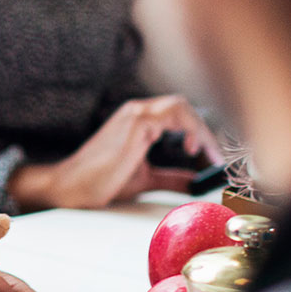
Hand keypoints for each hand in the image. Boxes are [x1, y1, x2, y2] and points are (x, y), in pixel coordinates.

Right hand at [9, 94, 222, 209]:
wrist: (74, 186)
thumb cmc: (103, 181)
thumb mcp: (145, 178)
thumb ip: (171, 178)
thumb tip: (196, 184)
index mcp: (137, 119)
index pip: (177, 113)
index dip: (199, 131)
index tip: (212, 156)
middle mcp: (136, 111)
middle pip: (182, 106)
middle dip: (205, 129)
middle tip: (216, 156)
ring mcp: (135, 114)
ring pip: (181, 106)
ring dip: (201, 128)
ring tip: (207, 153)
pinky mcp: (137, 124)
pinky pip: (175, 115)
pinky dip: (192, 130)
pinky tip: (192, 150)